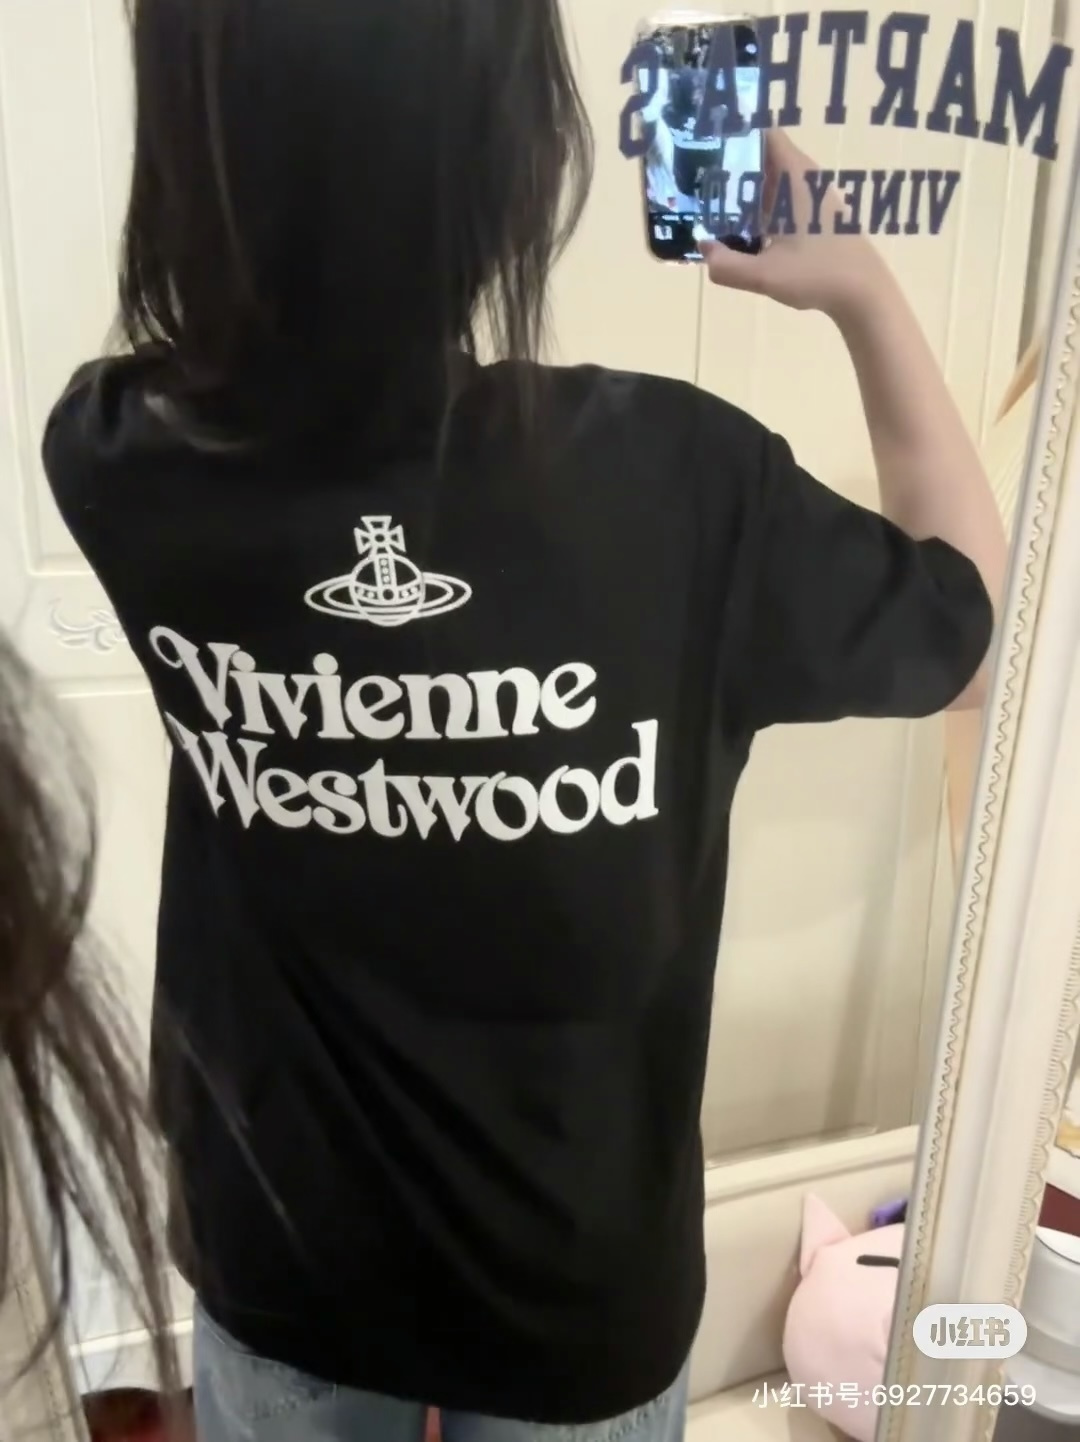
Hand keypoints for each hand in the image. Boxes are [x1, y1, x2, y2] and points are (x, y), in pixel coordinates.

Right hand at [699, 129, 887, 320]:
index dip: (737, 133)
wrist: (864, 292)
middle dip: (734, 164)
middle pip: (765, 156)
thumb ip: (729, 266)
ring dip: (748, 187)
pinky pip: (785, 198)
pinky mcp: (818, 214)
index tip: (707, 141)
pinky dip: (764, 204)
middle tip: (699, 178)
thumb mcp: (765, 276)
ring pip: (775, 179)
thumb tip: (704, 250)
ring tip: (714, 202)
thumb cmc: (817, 275)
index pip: (764, 133)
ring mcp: (815, 196)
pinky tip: (746, 228)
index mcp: (795, 176)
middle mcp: (806, 178)